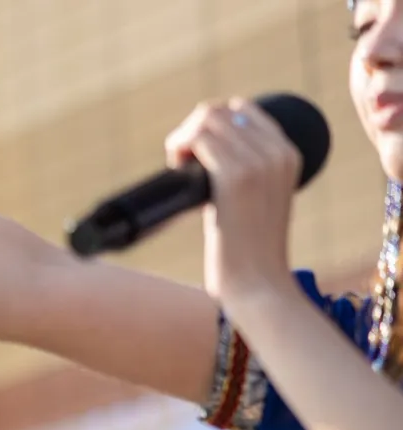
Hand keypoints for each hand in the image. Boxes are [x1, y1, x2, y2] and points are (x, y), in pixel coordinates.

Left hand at [163, 98, 302, 303]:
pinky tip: (176, 167)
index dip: (210, 124)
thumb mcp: (255, 200)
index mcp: (289, 153)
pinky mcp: (236, 176)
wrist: (258, 282)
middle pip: (220, 111)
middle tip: (181, 164)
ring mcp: (259, 161)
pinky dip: (179, 145)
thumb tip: (202, 156)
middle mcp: (278, 151)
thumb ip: (242, 172)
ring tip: (179, 168)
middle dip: (192, 130)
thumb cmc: (248, 249)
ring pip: (207, 119)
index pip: (243, 111)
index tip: (196, 154)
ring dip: (183, 138)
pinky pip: (200, 137)